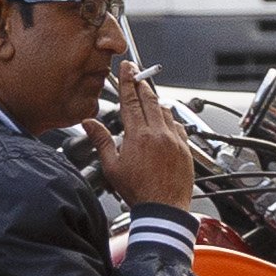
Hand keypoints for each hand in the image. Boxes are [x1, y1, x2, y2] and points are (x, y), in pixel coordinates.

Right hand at [94, 56, 195, 214]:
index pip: (131, 100)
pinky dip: (171, 119)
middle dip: (142, 84)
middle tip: (137, 74)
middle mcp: (159, 133)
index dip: (128, 81)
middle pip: (150, 100)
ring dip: (157, 102)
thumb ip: (101, 141)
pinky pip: (179, 126)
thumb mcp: (111, 166)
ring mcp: (175, 140)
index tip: (127, 67)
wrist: (164, 208)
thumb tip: (89, 123)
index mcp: (138, 136)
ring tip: (149, 98)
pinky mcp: (186, 148)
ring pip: (166, 111)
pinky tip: (166, 122)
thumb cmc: (137, 191)